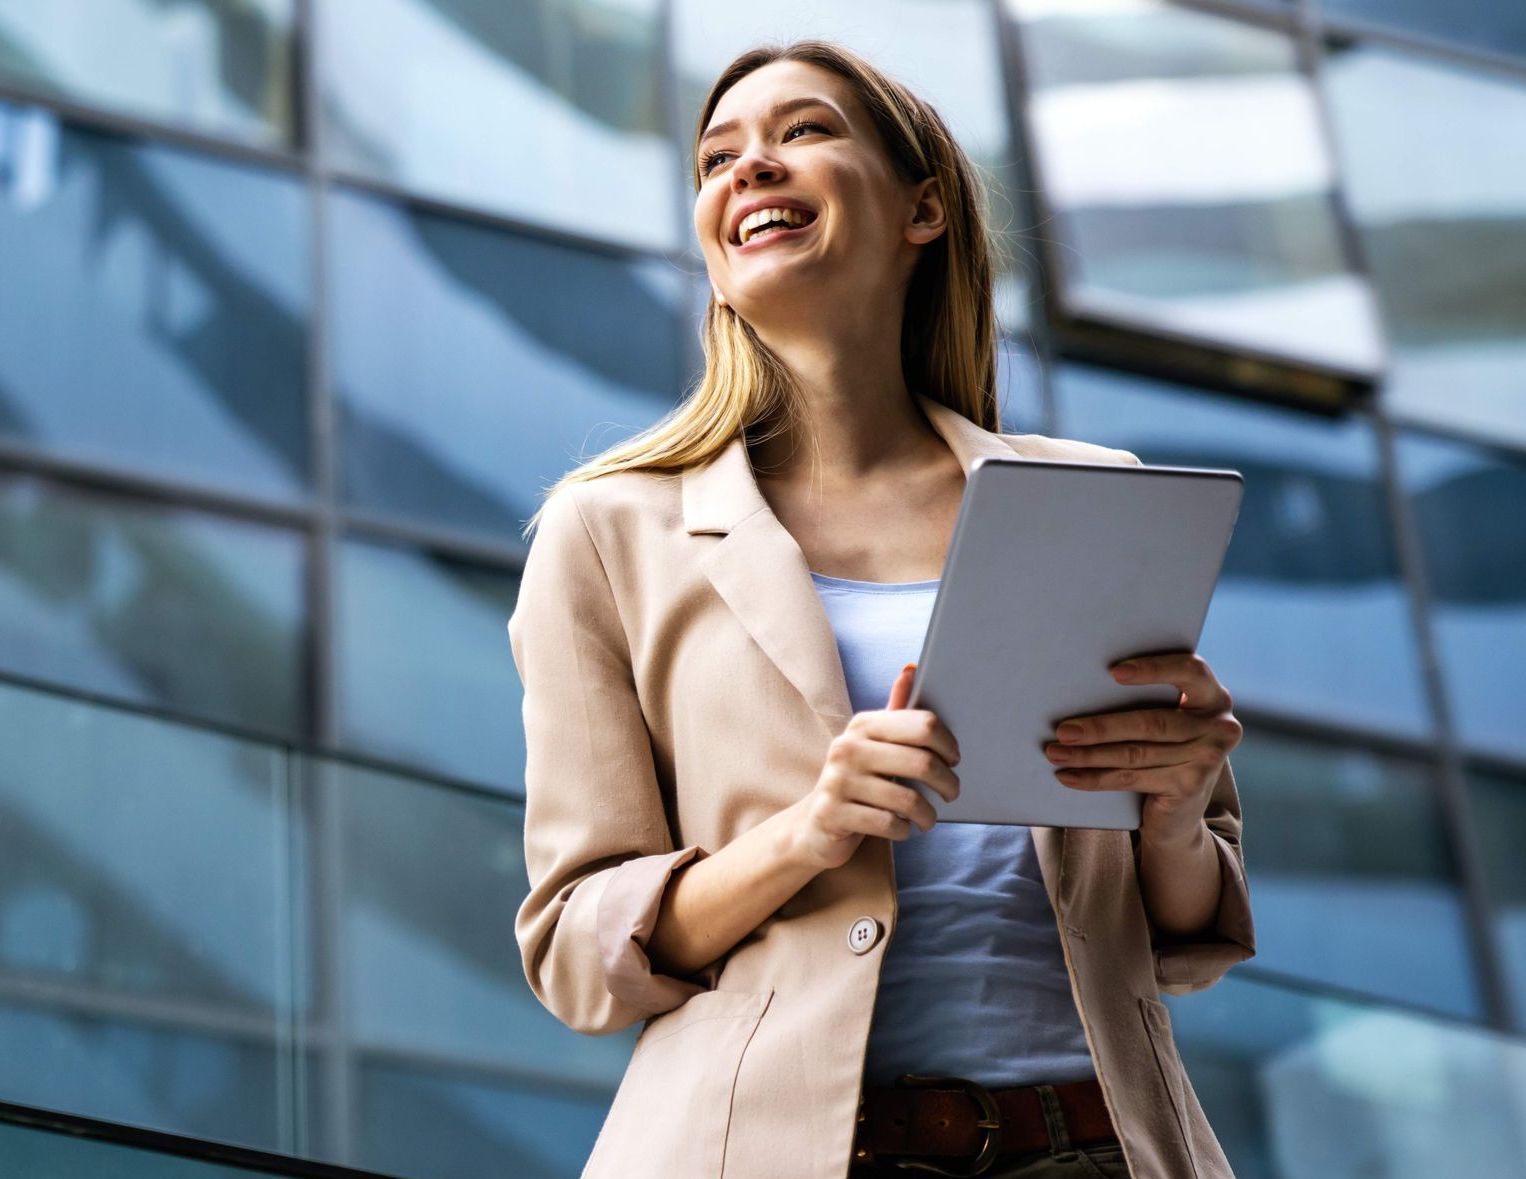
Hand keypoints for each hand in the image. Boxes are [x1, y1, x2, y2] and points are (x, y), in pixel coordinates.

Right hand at [785, 662, 961, 871]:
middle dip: (947, 783)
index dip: (948, 744)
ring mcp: (837, 781)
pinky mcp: (833, 814)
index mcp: (863, 725)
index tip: (954, 760)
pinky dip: (904, 830)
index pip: (923, 725)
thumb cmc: (858, 780)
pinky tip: (903, 828)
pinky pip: (889, 824)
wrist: (816, 825)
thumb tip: (911, 668)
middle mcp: (847, 748)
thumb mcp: (874, 744)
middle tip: (952, 793)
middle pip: (922, 762)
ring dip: (928, 814)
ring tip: (929, 819)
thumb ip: (896, 711)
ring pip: (908, 800)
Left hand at [1044, 652, 1240, 845]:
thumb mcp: (1163, 720)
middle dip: (1101, 726)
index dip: (1154, 669)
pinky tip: (1069, 776)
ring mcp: (1208, 759)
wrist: (1180, 812)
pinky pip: (1132, 778)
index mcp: (1212, 696)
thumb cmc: (1163, 749)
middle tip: (1063, 730)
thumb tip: (1079, 688)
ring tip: (1056, 752)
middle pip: (1151, 722)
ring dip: (1089, 755)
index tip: (1114, 672)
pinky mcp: (1191, 786)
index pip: (1190, 671)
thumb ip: (1144, 700)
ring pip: (1135, 753)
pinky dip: (1095, 778)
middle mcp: (1219, 726)